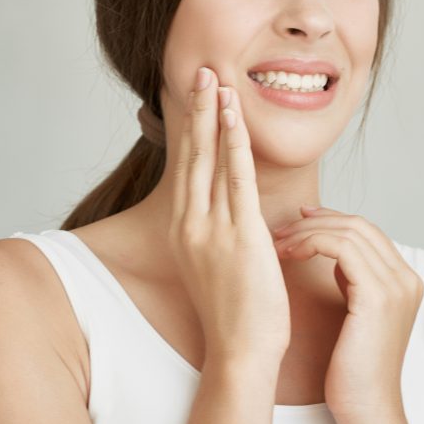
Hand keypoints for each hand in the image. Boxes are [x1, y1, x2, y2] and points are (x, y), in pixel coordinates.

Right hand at [169, 67, 290, 366]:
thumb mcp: (215, 263)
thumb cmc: (234, 312)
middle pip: (192, 154)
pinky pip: (236, 178)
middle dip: (197, 110)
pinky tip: (233, 115)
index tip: (195, 96)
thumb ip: (217, 230)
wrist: (240, 351)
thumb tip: (228, 206)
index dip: (190, 128)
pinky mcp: (239, 235)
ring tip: (216, 80)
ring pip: (210, 158)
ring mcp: (210, 229)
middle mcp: (189, 224)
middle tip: (202, 71)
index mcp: (183, 230)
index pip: (186, 166)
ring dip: (214, 115)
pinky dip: (234, 142)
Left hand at [272, 206, 423, 417]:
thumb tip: (330, 247)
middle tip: (281, 230)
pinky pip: (342, 248)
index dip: (330, 218)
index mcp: (405, 280)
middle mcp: (407, 278)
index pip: (367, 229)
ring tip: (278, 244)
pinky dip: (311, 243)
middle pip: (359, 224)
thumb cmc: (352, 367)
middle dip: (314, 221)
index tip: (298, 218)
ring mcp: (396, 286)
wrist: (365, 406)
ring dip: (307, 232)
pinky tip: (289, 254)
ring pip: (348, 232)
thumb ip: (352, 277)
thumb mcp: (355, 310)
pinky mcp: (377, 296)